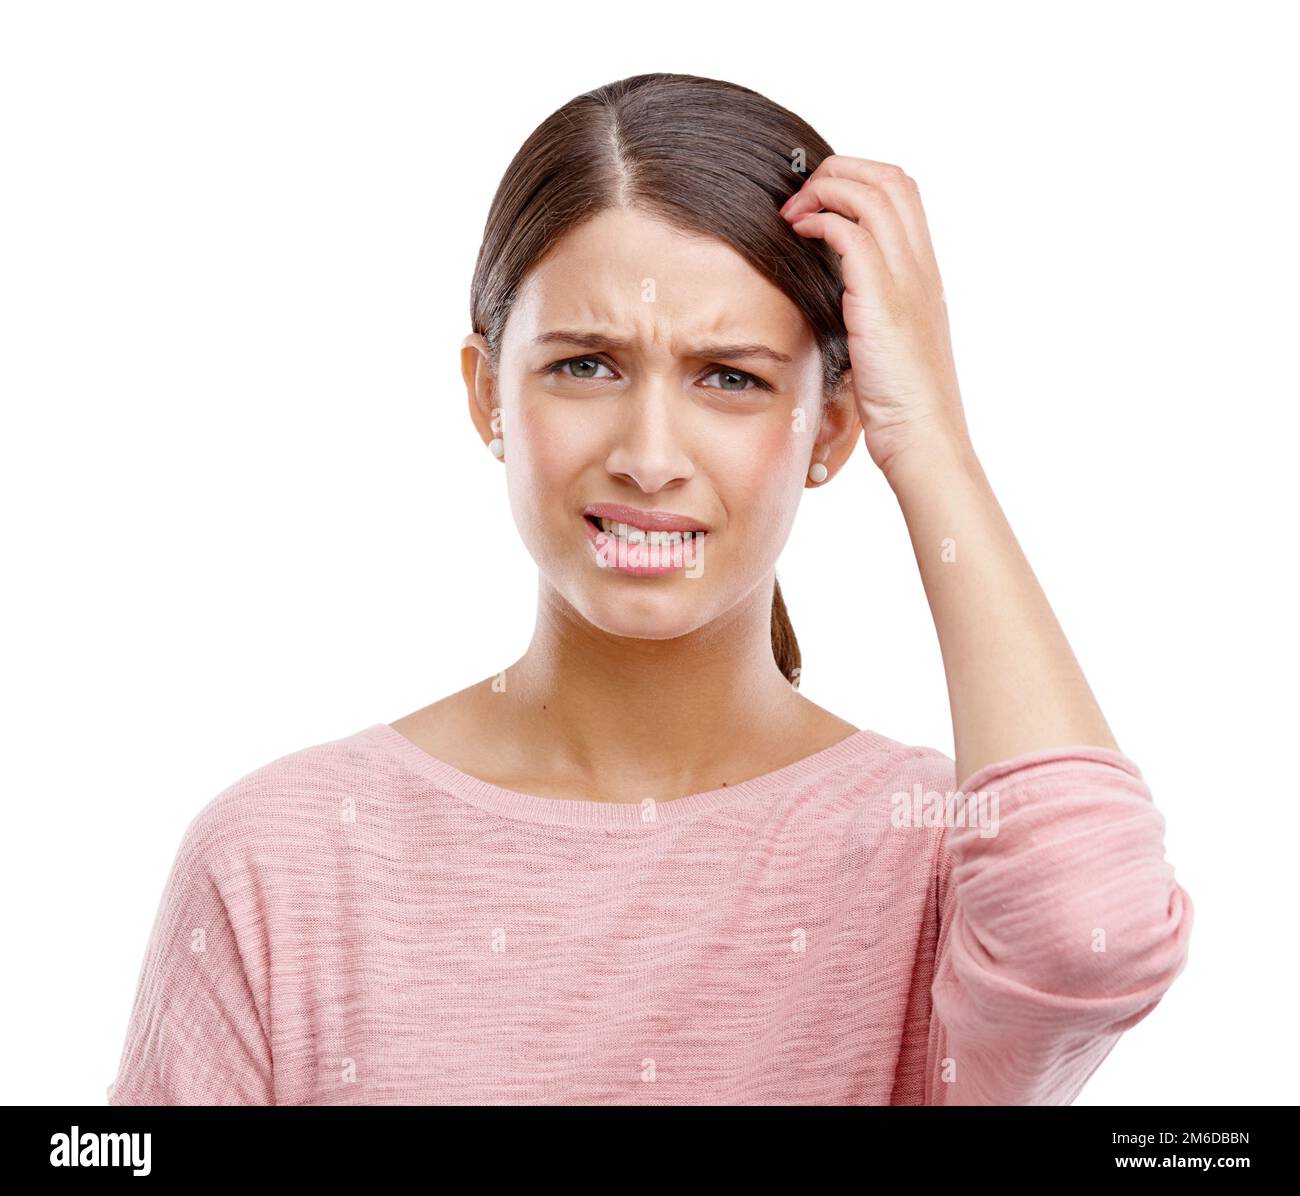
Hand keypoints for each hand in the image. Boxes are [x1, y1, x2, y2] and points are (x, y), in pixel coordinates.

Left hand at [781, 156, 971, 479]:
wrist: (925, 440)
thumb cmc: (903, 408)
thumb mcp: (890, 349)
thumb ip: (873, 315)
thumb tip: (840, 306)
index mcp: (925, 275)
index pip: (903, 194)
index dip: (860, 181)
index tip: (821, 202)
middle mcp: (921, 268)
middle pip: (890, 178)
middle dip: (840, 171)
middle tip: (800, 198)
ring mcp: (905, 281)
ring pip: (872, 194)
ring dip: (825, 191)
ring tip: (792, 213)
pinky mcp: (881, 300)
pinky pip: (851, 233)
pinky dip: (821, 221)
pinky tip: (798, 236)